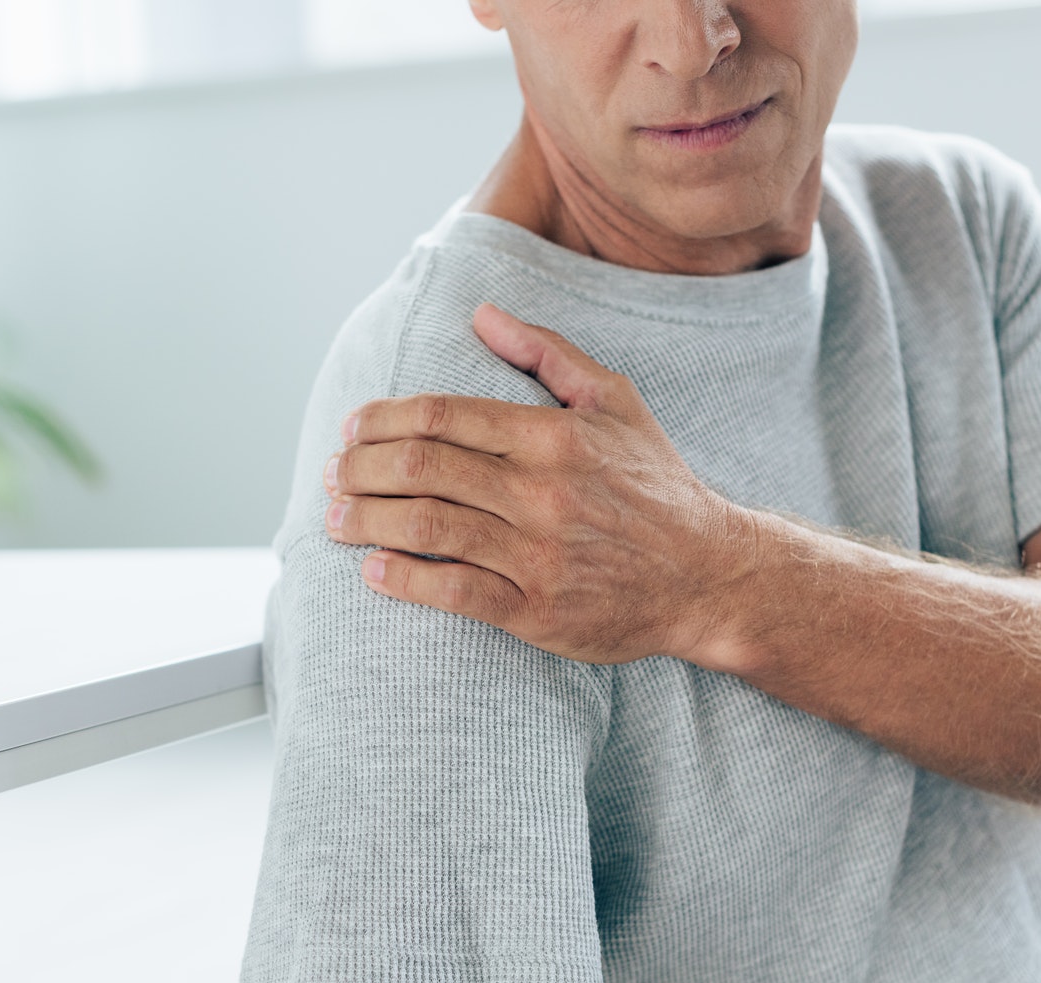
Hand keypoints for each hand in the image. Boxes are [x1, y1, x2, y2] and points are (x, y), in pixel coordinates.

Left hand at [325, 304, 753, 665]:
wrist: (708, 576)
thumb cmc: (657, 486)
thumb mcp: (616, 402)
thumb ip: (549, 354)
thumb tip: (485, 314)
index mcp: (554, 436)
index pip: (444, 416)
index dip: (384, 420)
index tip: (352, 428)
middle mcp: (542, 491)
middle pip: (422, 467)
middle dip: (360, 468)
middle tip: (332, 474)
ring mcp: (538, 552)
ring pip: (427, 526)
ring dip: (366, 520)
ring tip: (335, 519)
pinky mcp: (536, 609)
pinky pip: (455, 590)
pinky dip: (405, 579)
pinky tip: (375, 571)